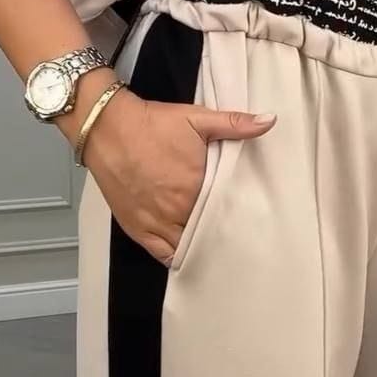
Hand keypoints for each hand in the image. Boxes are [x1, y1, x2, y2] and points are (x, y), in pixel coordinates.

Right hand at [80, 87, 275, 265]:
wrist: (107, 127)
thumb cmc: (151, 124)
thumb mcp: (196, 118)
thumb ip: (234, 124)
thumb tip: (269, 121)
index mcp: (196, 186)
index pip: (227, 211)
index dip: (238, 214)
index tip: (249, 217)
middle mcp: (176, 210)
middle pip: (208, 231)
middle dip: (222, 232)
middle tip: (237, 235)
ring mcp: (156, 222)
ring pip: (187, 247)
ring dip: (201, 246)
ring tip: (216, 246)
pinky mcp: (137, 228)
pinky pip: (161, 254)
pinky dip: (176, 257)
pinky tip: (188, 255)